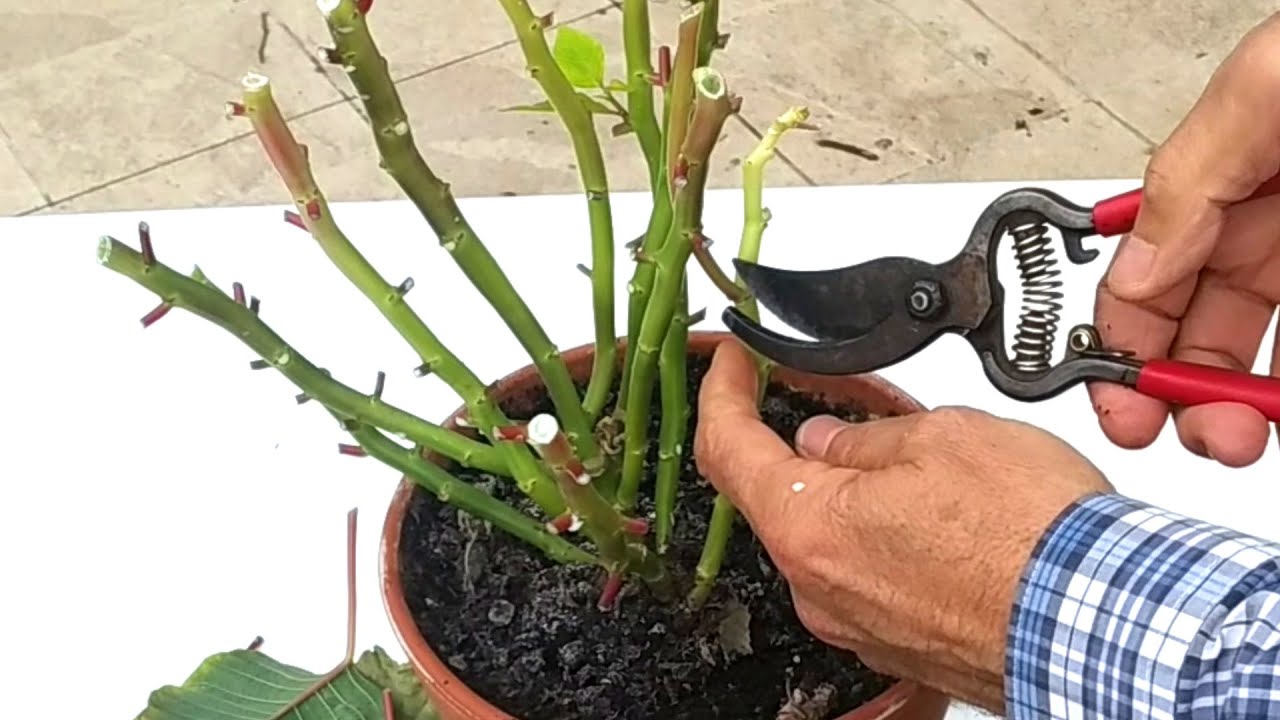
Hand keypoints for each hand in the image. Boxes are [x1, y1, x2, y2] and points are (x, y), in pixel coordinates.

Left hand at [694, 340, 1113, 711]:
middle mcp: (817, 586)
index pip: (726, 446)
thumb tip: (827, 440)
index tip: (731, 360)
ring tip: (909, 443)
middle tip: (843, 391)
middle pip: (779, 490)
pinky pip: (866, 571)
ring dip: (850, 482)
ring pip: (828, 531)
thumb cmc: (1034, 538)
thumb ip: (863, 437)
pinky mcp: (895, 643)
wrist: (1101, 626)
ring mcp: (854, 622)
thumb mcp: (942, 438)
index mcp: (809, 525)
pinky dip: (880, 529)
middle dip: (803, 432)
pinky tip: (927, 504)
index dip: (722, 391)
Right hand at [1092, 12, 1279, 466]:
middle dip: (1189, 397)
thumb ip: (1185, 186)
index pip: (1146, 287)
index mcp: (1223, 186)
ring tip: (1252, 435)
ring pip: (1275, 359)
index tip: (1126, 408)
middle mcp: (1272, 230)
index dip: (1124, 352)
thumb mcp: (1260, 95)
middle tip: (1208, 437)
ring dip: (1254, 406)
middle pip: (1208, 337)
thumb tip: (1134, 273)